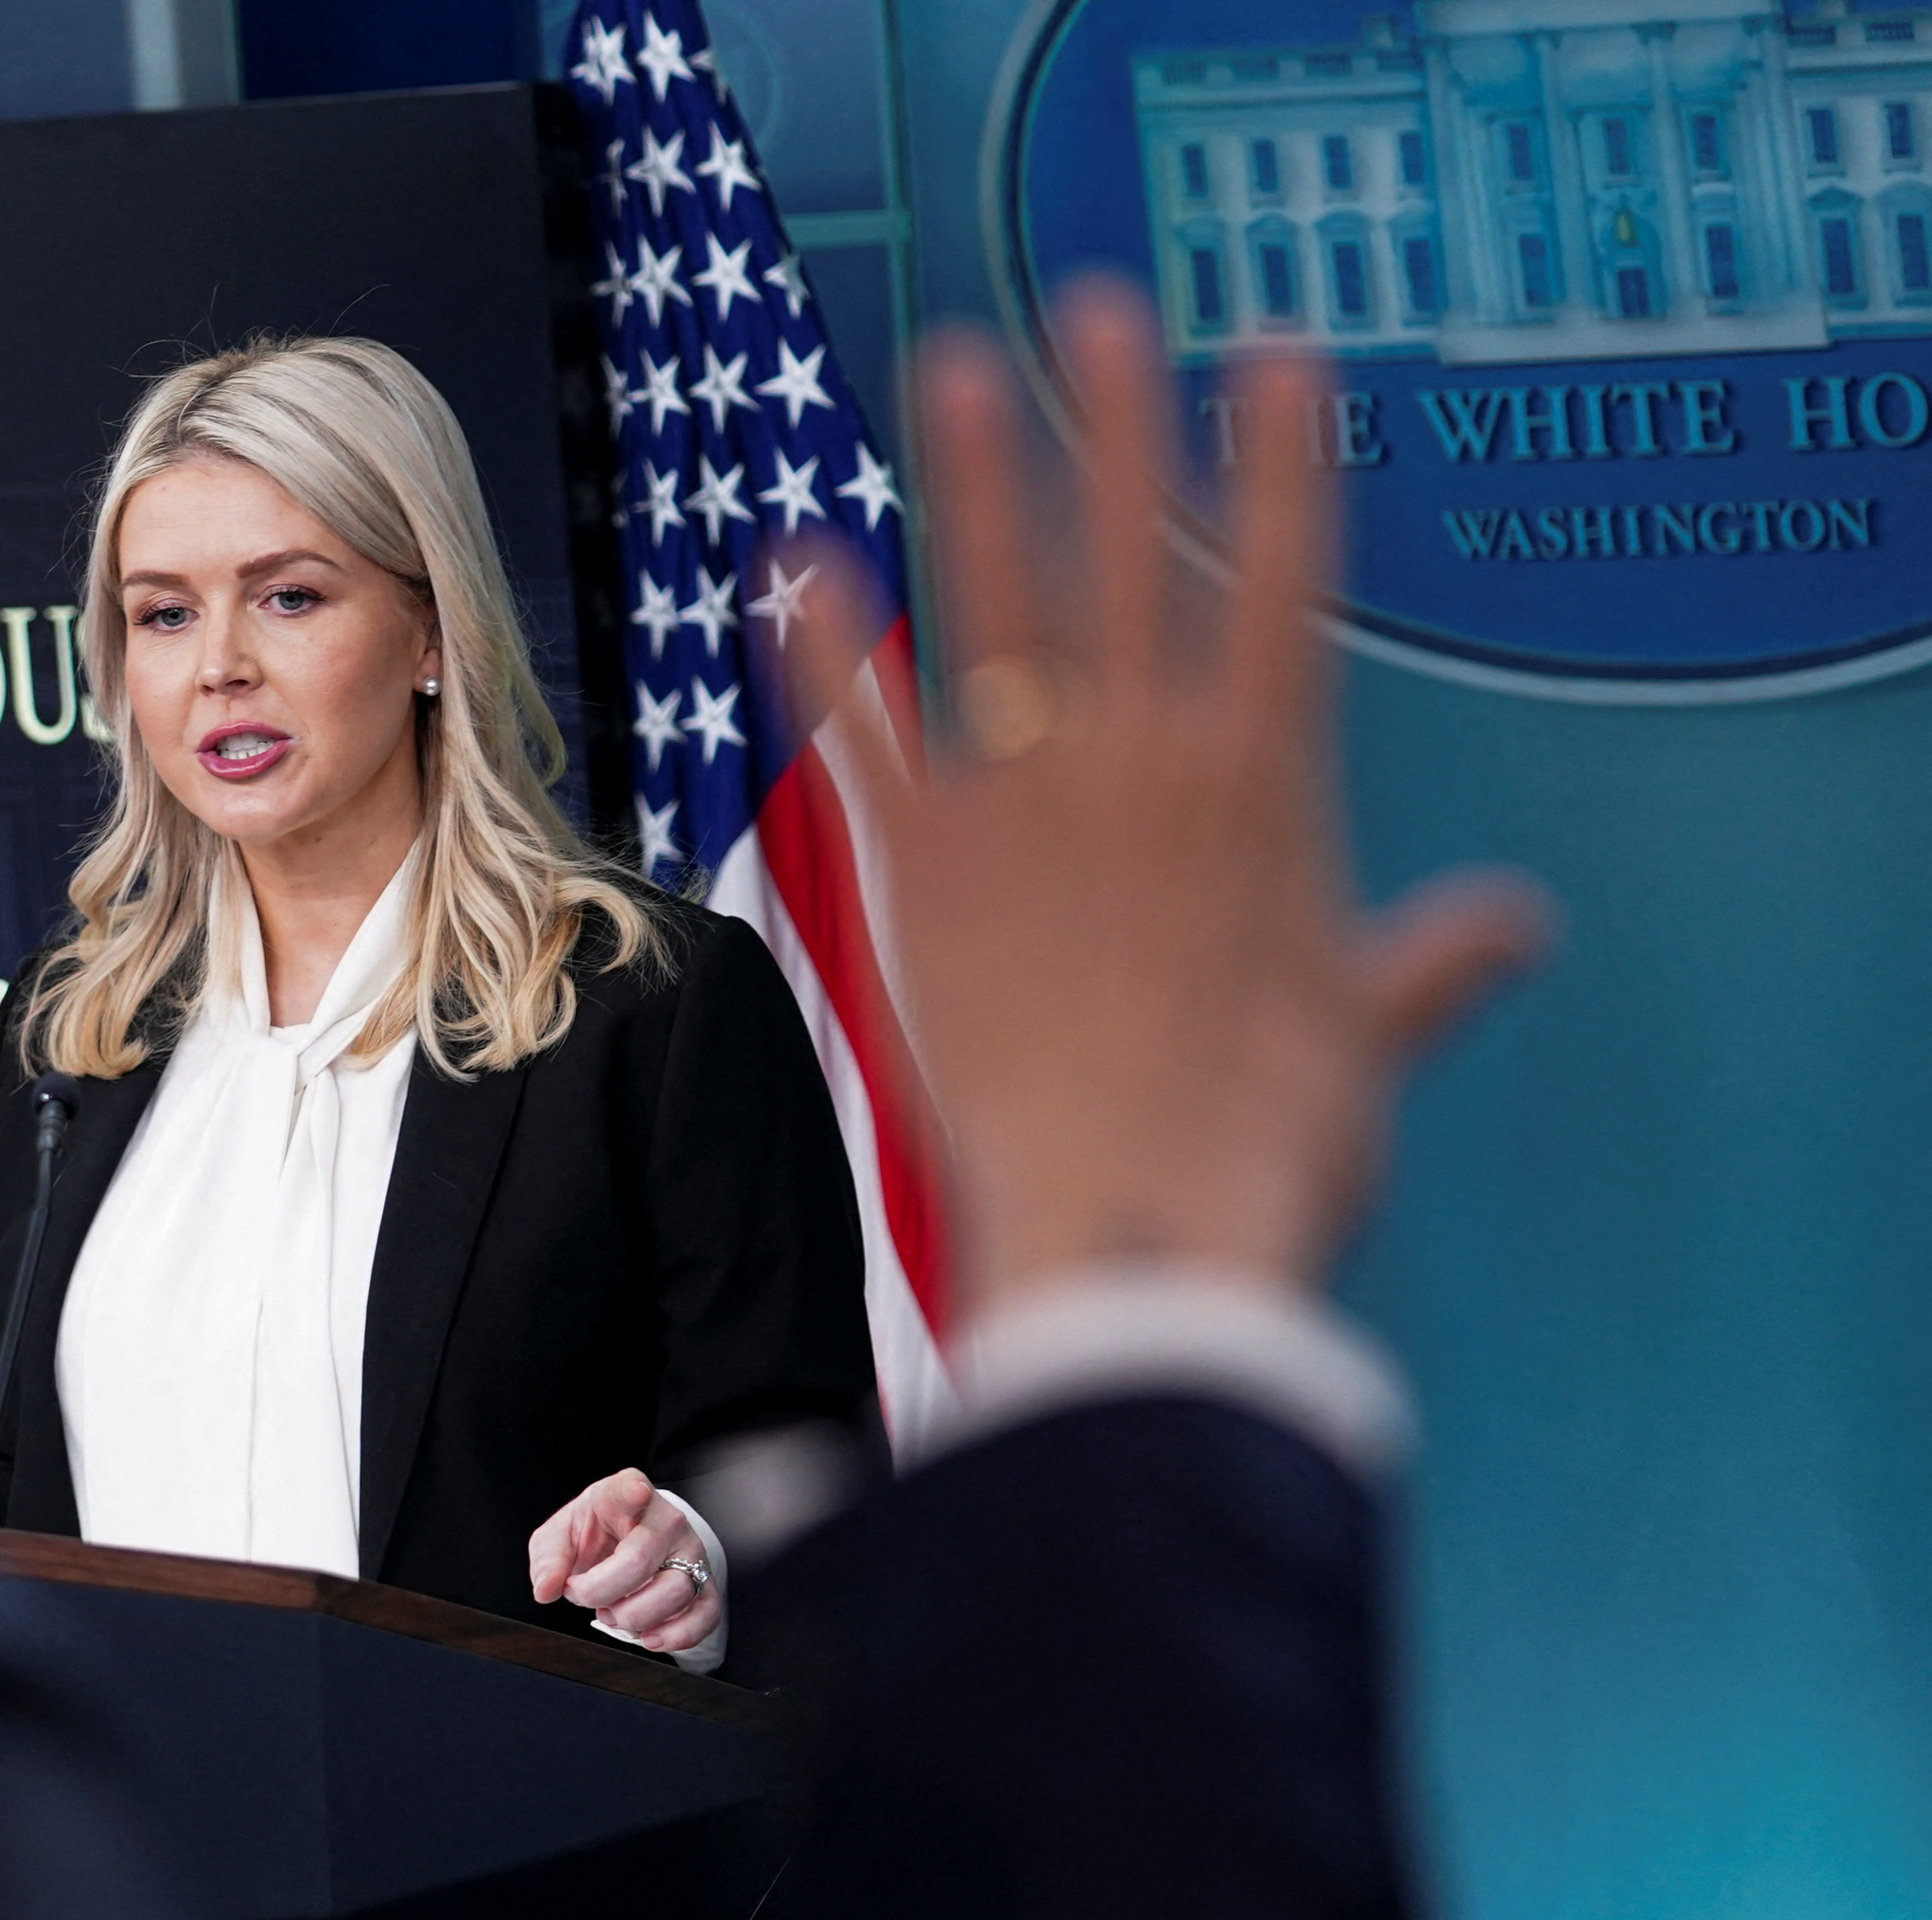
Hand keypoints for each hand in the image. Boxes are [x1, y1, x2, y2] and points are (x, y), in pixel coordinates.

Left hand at [526, 1468, 719, 1652]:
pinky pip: (705, 1614)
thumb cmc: (593, 1534)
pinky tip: (650, 1639)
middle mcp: (665, 1519)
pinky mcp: (705, 1582)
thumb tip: (546, 1589)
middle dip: (601, 1591)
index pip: (629, 1488)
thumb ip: (548, 1559)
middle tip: (583, 1596)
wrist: (624, 1543)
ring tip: (612, 1614)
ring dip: (634, 1616)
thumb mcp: (558, 1537)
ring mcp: (691, 1551)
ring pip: (675, 1591)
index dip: (632, 1491)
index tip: (635, 1492)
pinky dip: (678, 1636)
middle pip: (640, 1560)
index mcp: (623, 1494)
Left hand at [783, 279, 1548, 1317]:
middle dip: (1118, 426)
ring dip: (977, 482)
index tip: (1269, 359)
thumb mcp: (1364, 1040)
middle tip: (1092, 308)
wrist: (1148, 1231)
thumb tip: (1512, 927)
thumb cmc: (1268, 1150)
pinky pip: (868, 739)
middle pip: (1135, 559)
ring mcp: (1035, 810)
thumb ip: (1425, 962)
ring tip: (953, 368)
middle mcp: (1150, 767)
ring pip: (1000, 608)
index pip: (1281, 583)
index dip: (1275, 464)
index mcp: (1267, 787)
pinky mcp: (927, 875)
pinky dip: (825, 654)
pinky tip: (788, 567)